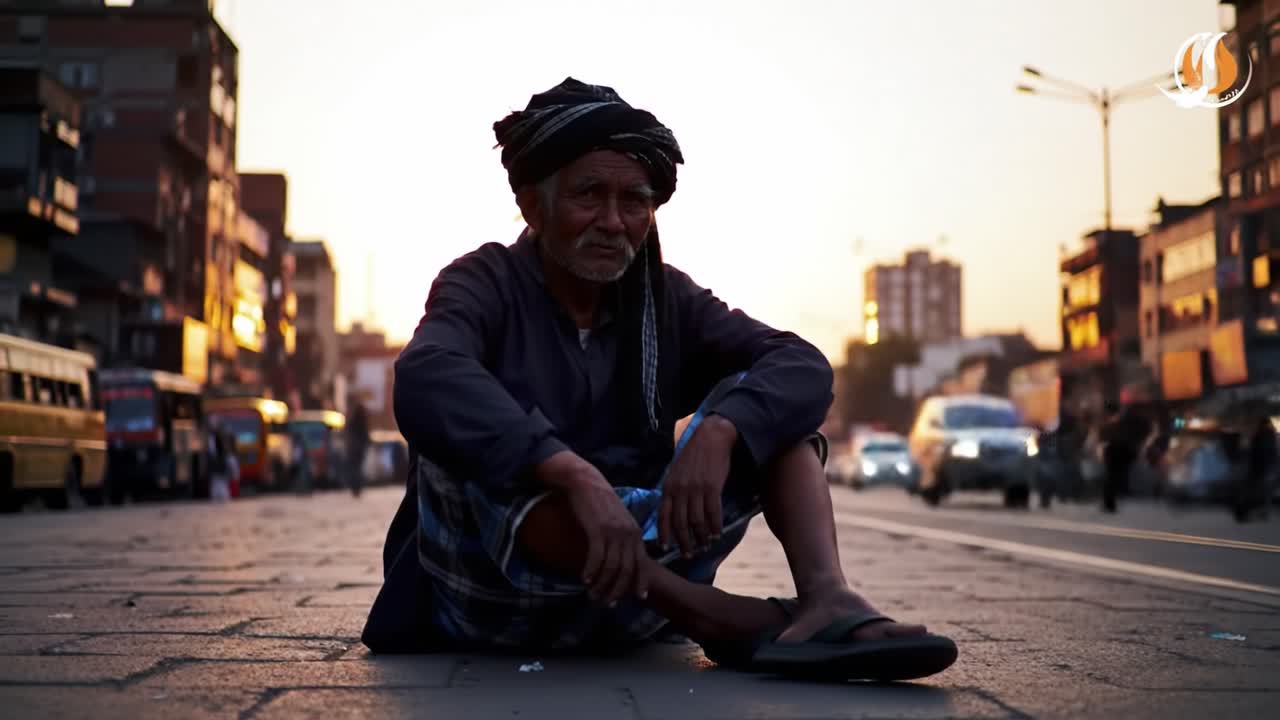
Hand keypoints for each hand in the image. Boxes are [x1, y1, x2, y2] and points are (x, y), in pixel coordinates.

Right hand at [536, 452, 649, 605]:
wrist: (586, 482)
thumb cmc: (601, 503)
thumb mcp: (620, 520)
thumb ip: (625, 537)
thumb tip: (624, 558)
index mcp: (636, 533)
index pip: (643, 563)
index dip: (641, 582)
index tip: (639, 598)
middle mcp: (628, 534)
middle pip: (627, 570)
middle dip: (619, 590)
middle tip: (608, 603)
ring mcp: (614, 532)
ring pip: (611, 567)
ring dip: (602, 585)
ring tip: (593, 595)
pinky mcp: (597, 529)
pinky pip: (596, 558)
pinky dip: (591, 571)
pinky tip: (584, 579)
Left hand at [660, 414, 736, 557]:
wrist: (710, 438)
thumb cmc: (693, 456)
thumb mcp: (676, 472)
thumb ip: (673, 491)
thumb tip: (673, 512)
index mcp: (668, 487)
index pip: (663, 516)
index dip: (664, 534)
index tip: (666, 548)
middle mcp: (680, 490)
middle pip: (680, 523)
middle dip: (684, 542)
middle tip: (689, 555)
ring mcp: (696, 489)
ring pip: (696, 521)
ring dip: (701, 537)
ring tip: (704, 546)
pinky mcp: (712, 488)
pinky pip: (713, 513)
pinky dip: (715, 526)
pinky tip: (717, 534)